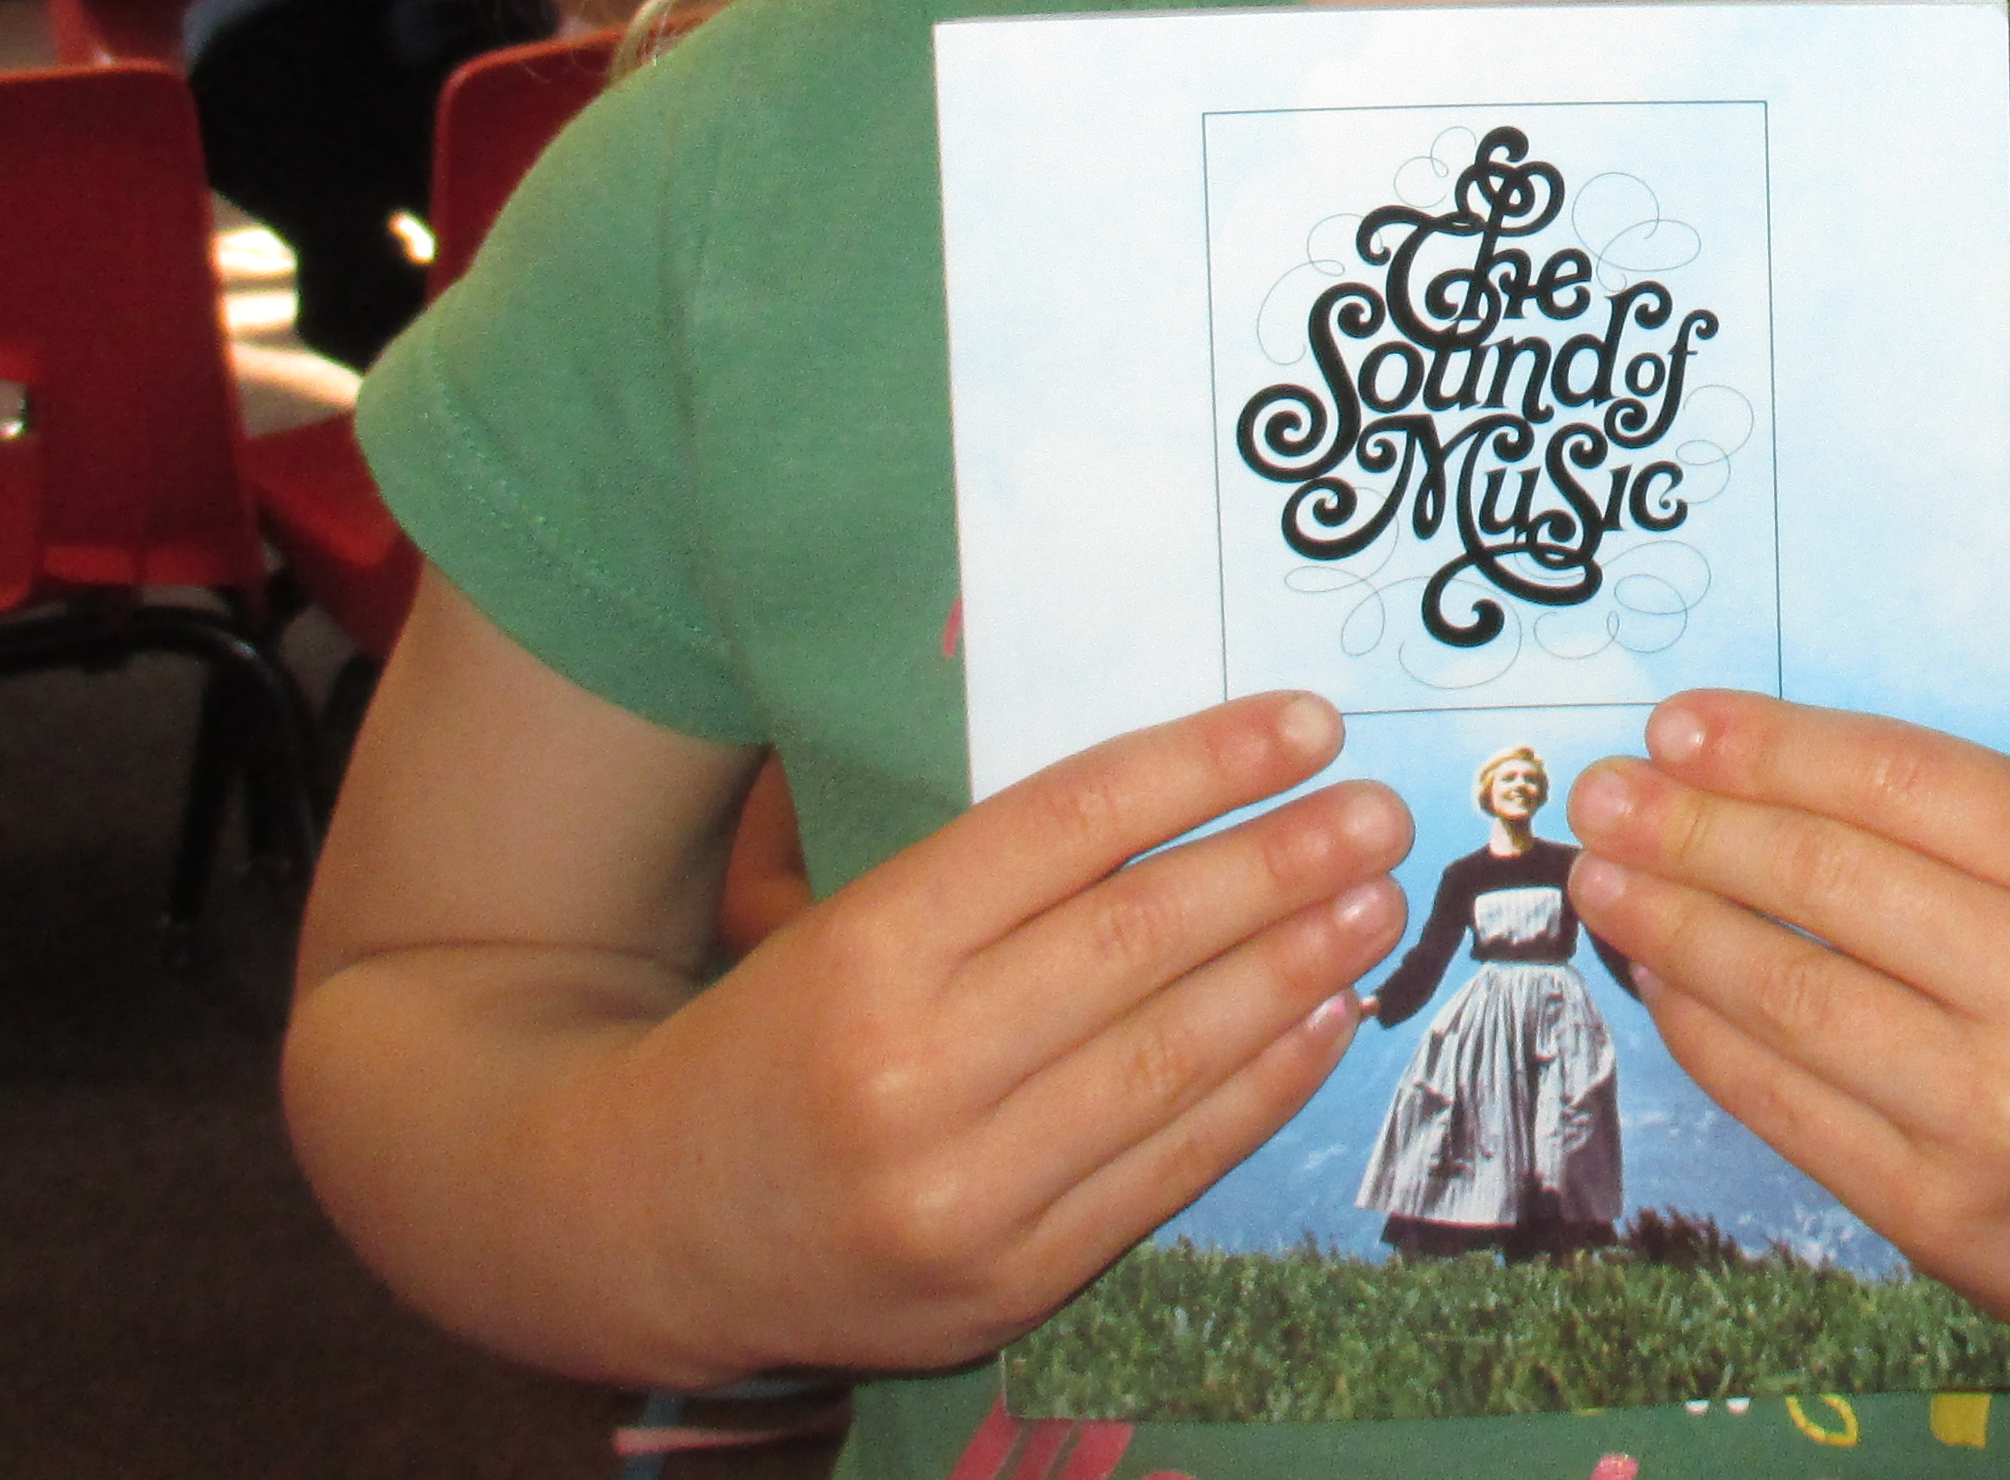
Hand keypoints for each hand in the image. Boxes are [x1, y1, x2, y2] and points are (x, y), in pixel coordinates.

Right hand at [604, 695, 1408, 1372]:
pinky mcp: (1006, 1286)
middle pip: (1139, 941)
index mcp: (862, 951)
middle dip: (1280, 864)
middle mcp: (914, 1074)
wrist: (633, 1225)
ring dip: (1295, 971)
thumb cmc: (766, 1033)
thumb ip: (981, 857)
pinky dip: (1263, 1089)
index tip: (1306, 724)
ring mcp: (964, 1195)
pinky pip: (1168, 1171)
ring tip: (1374, 900)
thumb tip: (1174, 774)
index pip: (1067, 829)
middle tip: (1377, 808)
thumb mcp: (831, 911)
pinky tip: (1329, 1017)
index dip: (1202, 767)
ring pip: (1171, 1058)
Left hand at [1567, 697, 2009, 1439]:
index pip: (1902, 784)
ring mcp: (1994, 1116)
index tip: (1676, 722)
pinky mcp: (1943, 1218)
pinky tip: (1664, 985)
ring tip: (1601, 881)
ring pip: (1789, 995)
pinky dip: (1708, 1038)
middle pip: (1828, 883)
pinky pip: (1789, 1107)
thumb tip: (1767, 775)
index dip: (1771, 747)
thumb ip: (1983, 832)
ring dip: (1672, 930)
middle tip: (1601, 793)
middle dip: (1692, 829)